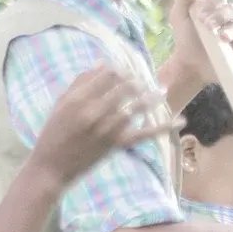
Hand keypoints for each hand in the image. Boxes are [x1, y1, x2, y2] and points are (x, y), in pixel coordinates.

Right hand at [28, 67, 183, 186]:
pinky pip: (145, 134)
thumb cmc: (53, 134)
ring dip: (153, 96)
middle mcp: (94, 111)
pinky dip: (164, 127)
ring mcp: (107, 128)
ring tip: (162, 89)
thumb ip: (80, 83)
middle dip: (138, 80)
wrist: (51, 167)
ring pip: (138, 105)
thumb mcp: (61, 104)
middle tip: (144, 79)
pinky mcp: (116, 144)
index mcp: (79, 98)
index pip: (108, 74)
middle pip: (125, 86)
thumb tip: (102, 64)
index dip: (120, 69)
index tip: (125, 70)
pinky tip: (181, 121)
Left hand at [168, 0, 232, 82]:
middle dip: (220, 16)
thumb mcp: (178, 15)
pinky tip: (229, 44)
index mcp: (215, 7)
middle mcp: (229, 16)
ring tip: (220, 37)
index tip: (199, 16)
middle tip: (207, 26)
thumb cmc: (185, 39)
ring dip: (231, 28)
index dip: (210, 4)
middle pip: (232, 8)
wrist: (189, 65)